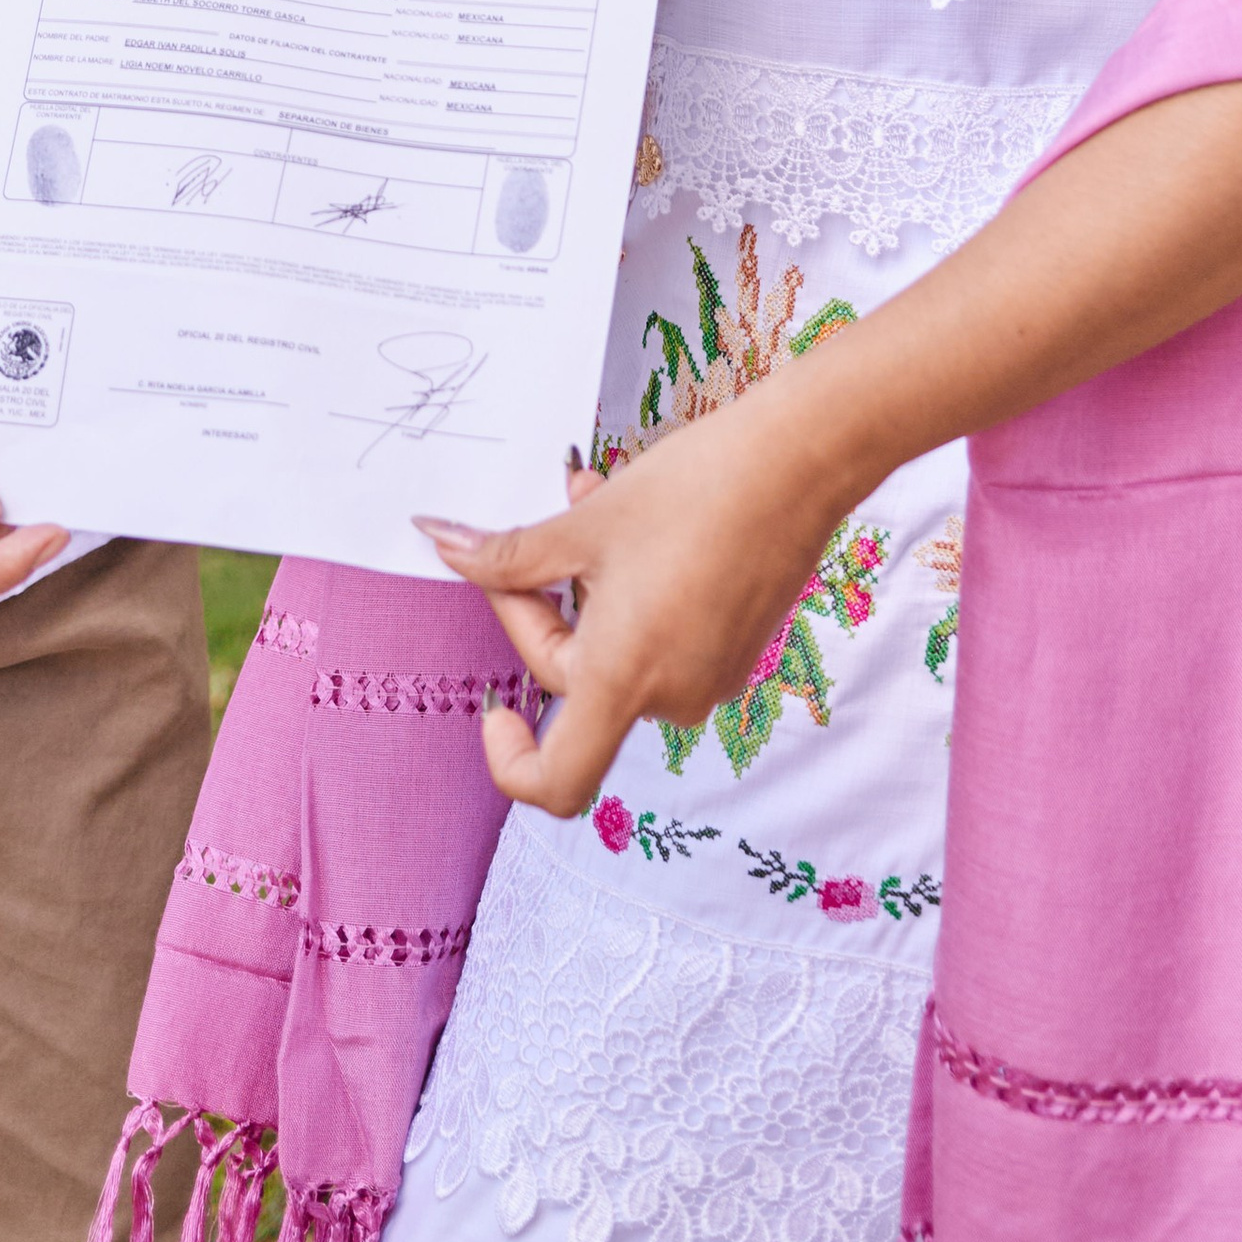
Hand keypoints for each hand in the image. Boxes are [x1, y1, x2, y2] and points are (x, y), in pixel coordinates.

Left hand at [416, 360, 862, 813]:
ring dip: (585, 590)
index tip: (492, 705)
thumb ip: (505, 557)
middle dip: (541, 608)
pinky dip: (629, 594)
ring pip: (613, 651)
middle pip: (573, 683)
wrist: (800, 462)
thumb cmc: (694, 492)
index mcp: (624, 679)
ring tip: (589, 505)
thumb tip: (441, 547)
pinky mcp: (734, 650)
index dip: (507, 757)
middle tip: (541, 526)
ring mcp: (709, 678)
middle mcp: (670, 697)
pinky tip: (633, 523)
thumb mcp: (584, 526)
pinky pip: (657, 639)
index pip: (554, 779)